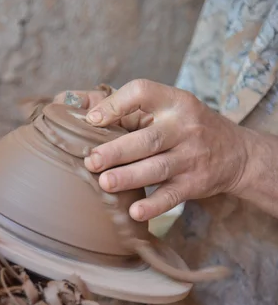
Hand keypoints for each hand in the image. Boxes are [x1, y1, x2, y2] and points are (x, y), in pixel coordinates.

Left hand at [73, 79, 249, 221]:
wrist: (236, 153)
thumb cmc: (181, 126)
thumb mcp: (161, 107)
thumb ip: (117, 102)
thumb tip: (68, 100)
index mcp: (172, 101)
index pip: (143, 92)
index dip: (116, 103)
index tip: (92, 119)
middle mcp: (184, 127)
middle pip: (147, 138)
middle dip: (117, 150)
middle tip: (90, 160)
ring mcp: (191, 156)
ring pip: (157, 168)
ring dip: (129, 177)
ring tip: (105, 183)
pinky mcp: (195, 184)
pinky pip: (172, 196)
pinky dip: (154, 206)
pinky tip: (135, 212)